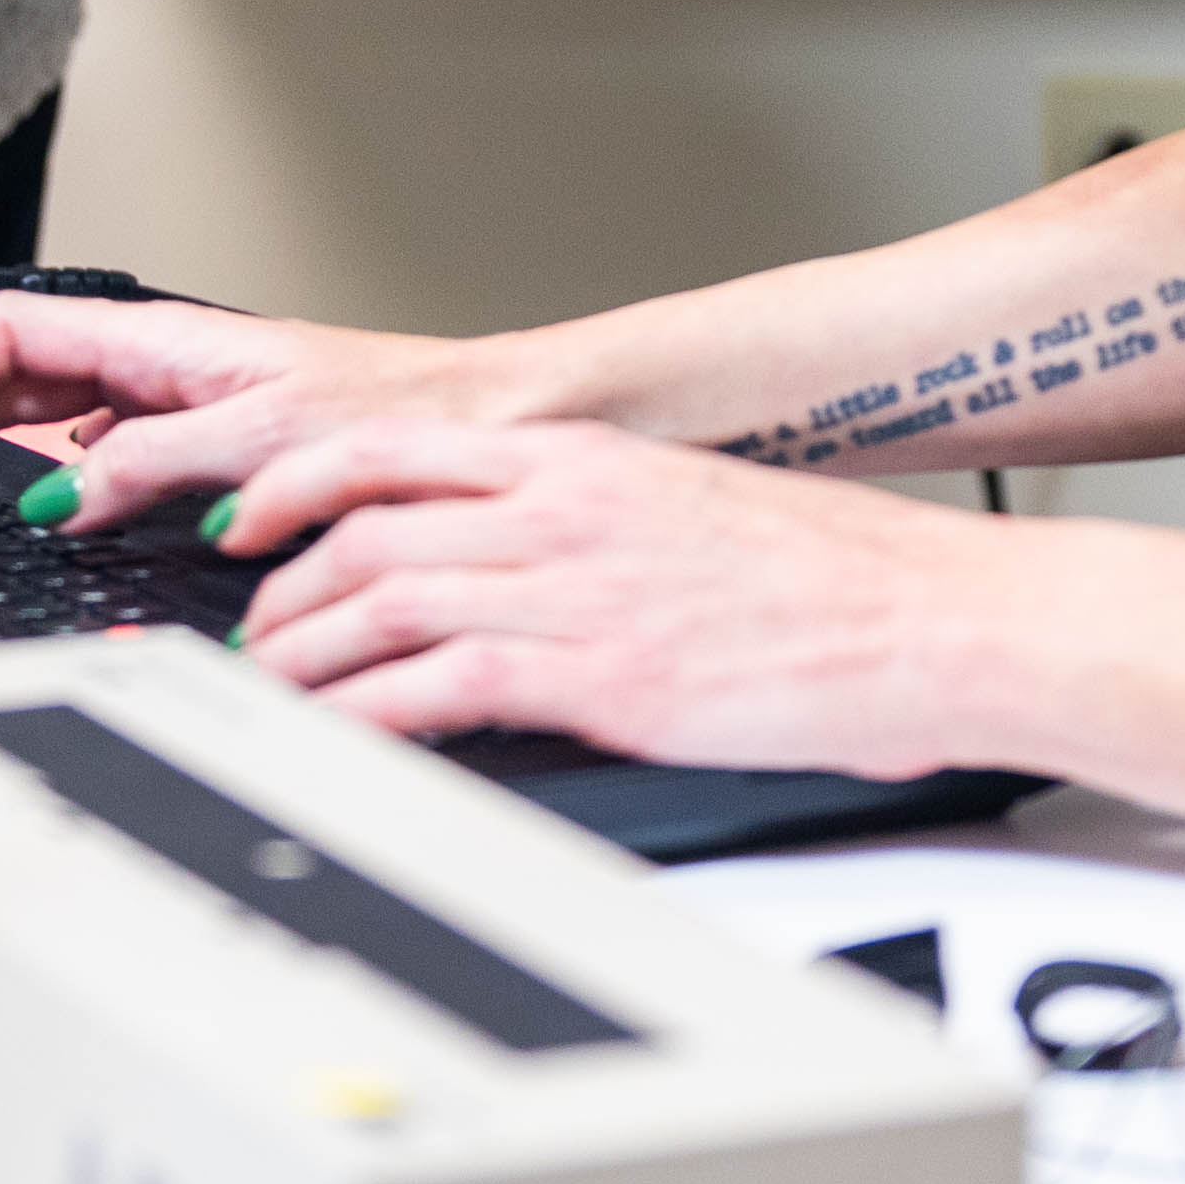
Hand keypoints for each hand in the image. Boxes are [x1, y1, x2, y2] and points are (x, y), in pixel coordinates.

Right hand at [0, 293, 553, 524]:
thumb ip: (155, 462)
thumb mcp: (267, 441)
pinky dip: (35, 481)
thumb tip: (59, 497)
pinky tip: (21, 517)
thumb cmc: (404, 418)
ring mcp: (173, 409)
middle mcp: (158, 368)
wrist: (486, 433)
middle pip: (0, 376)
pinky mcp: (199, 453)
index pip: (6, 338)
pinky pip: (88, 457)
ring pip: (37, 415)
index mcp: (162, 343)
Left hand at [215, 421, 1022, 781]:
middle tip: (252, 631)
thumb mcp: (690, 513)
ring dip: (303, 651)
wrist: (935, 620)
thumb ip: (593, 526)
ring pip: (378, 599)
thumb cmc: (841, 584)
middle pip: (360, 522)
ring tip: (277, 692)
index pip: (393, 447)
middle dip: (280, 585)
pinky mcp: (597, 673)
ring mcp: (575, 587)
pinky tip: (342, 737)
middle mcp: (563, 508)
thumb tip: (517, 569)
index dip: (296, 483)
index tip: (249, 518)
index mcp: (583, 460)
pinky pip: (434, 685)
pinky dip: (364, 711)